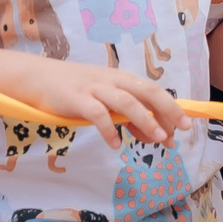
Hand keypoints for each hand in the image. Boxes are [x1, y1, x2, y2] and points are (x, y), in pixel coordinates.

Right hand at [0, 54, 189, 149]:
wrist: (38, 77)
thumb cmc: (76, 91)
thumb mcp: (105, 101)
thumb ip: (128, 116)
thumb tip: (153, 134)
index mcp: (123, 80)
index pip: (154, 92)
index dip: (171, 109)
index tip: (184, 128)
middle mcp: (114, 81)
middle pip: (148, 92)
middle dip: (169, 109)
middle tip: (183, 129)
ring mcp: (95, 88)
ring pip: (126, 101)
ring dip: (145, 119)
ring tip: (159, 138)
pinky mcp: (76, 98)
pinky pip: (97, 113)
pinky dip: (108, 128)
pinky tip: (115, 144)